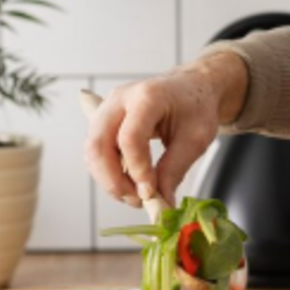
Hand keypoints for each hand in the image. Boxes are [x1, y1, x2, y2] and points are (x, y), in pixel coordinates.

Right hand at [84, 53, 247, 207]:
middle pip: (98, 145)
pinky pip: (96, 152)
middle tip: (136, 201)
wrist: (191, 87)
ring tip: (136, 196)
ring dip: (109, 180)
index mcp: (148, 96)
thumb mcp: (197, 138)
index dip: (137, 170)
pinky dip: (108, 173)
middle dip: (113, 181)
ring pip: (92, 151)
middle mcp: (120, 99)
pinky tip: (129, 184)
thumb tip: (160, 202)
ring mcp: (108, 108)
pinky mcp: (104, 121)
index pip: (130, 138)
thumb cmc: (196, 106)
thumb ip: (176, 169)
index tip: (150, 193)